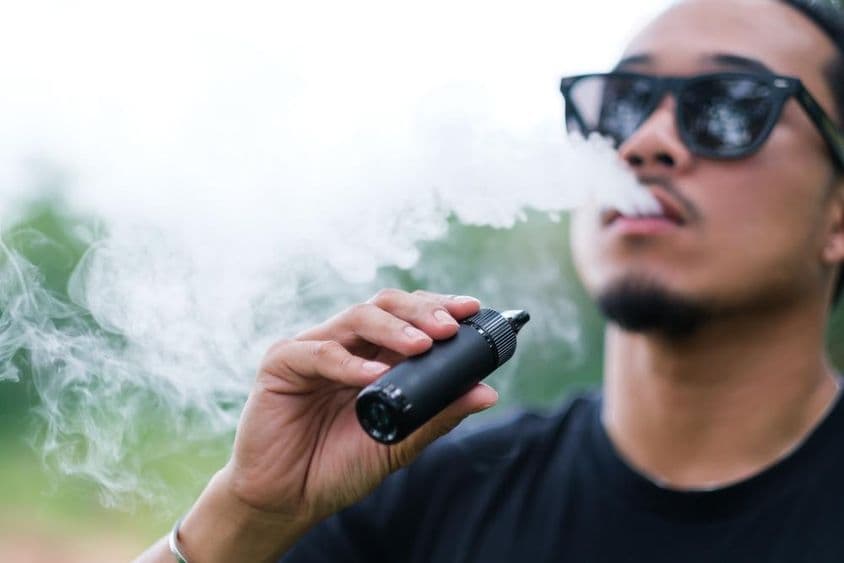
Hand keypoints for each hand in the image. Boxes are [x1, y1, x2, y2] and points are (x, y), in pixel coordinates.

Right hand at [223, 289, 497, 523]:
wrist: (287, 500)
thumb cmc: (339, 467)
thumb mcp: (399, 443)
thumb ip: (438, 415)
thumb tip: (487, 392)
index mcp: (373, 355)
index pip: (409, 316)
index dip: (439, 306)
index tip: (472, 309)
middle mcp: (346, 345)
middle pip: (385, 306)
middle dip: (421, 311)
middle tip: (448, 328)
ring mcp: (313, 350)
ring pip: (356, 318)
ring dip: (393, 328)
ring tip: (422, 346)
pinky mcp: (281, 364)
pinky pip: (317, 352)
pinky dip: (348, 362)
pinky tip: (373, 376)